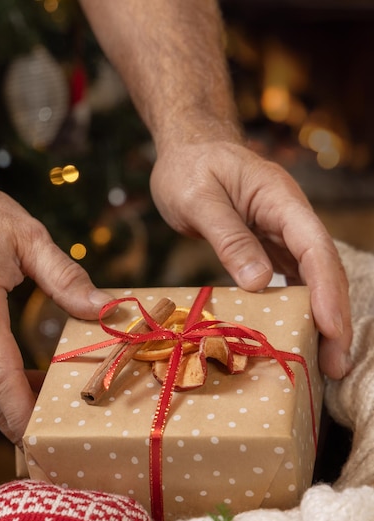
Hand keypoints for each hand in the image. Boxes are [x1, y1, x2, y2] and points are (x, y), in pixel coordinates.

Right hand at [0, 156, 111, 443]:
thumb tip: (105, 307)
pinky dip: (0, 381)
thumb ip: (65, 277)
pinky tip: (29, 376)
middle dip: (17, 420)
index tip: (41, 436)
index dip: (20, 410)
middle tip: (55, 436)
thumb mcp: (25, 237)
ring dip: (11, 401)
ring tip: (53, 404)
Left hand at [150, 126, 351, 379]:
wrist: (187, 151)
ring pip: (311, 279)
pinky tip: (296, 333)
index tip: (332, 331)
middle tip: (336, 365)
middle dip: (334, 317)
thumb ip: (229, 238)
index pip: (315, 248)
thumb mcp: (199, 199)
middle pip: (323, 270)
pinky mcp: (268, 246)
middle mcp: (290, 218)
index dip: (327, 292)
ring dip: (319, 319)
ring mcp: (281, 233)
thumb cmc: (189, 168)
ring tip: (323, 362)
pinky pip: (289, 279)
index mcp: (280, 200)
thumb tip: (260, 282)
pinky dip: (296, 306)